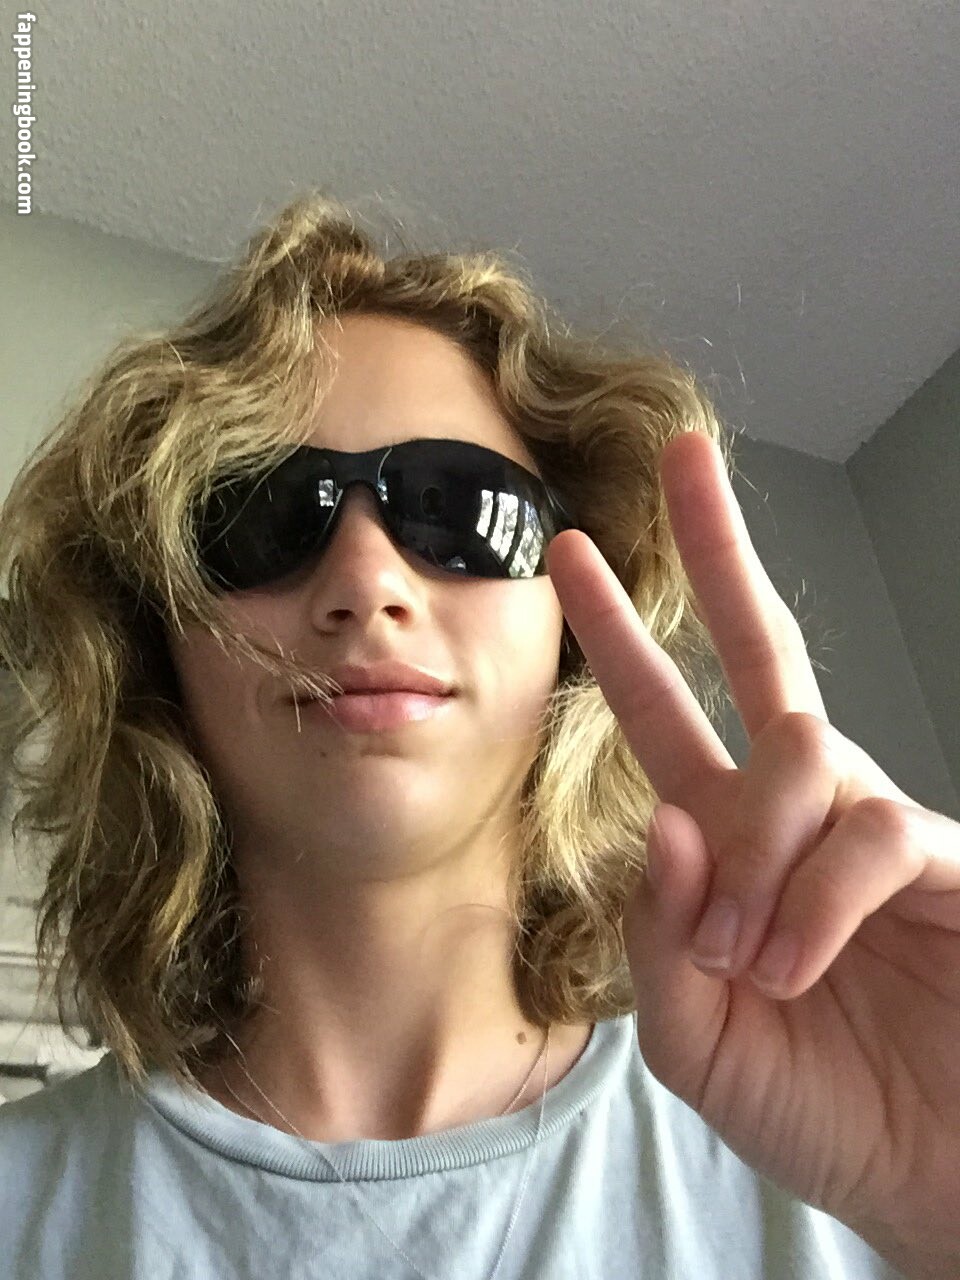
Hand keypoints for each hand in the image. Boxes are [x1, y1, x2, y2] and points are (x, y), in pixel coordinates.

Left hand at [545, 431, 959, 1266]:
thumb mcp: (693, 1036)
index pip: (665, 713)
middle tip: (687, 456)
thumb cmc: (813, 1104)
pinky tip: (793, 958)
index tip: (578, 555)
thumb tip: (661, 816)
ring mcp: (873, 826)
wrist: (931, 1179)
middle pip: (760, 649)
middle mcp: (797, 813)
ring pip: (799, 752)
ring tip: (752, 956)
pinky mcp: (941, 858)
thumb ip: (657, 932)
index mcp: (726, 843)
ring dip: (754, 853)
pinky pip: (866, 830)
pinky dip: (811, 899)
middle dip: (719, 549)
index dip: (619, 637)